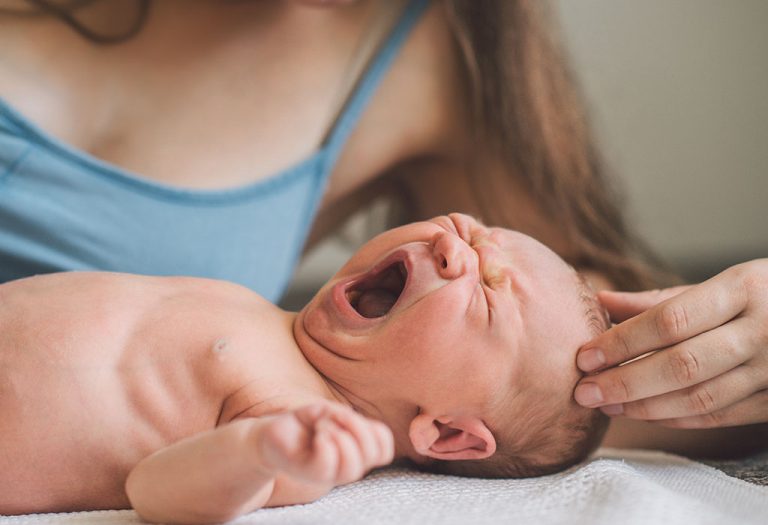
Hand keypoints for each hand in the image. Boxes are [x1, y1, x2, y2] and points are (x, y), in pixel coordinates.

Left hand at [256, 402, 393, 485]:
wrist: (271, 434)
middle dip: (358, 428)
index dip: (376, 433)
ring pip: (353, 467)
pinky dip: (324, 440)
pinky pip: (328, 462)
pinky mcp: (309, 474)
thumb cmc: (302, 423)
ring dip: (340, 436)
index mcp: (355, 451)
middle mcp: (346, 465)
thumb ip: (345, 417)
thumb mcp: (328, 411)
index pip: (384, 450)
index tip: (351, 419)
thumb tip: (353, 422)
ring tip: (322, 428)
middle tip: (334, 418)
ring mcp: (328, 473)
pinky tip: (315, 435)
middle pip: (374, 456)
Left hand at [574, 259, 767, 428]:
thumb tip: (600, 301)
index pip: (671, 320)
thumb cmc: (766, 295)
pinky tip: (643, 414)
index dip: (623, 341)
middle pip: (682, 364)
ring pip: (700, 397)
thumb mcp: (724, 284)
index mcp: (745, 288)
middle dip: (625, 381)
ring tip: (605, 404)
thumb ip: (663, 298)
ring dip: (645, 406)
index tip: (584, 355)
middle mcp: (764, 330)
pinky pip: (721, 416)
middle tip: (583, 391)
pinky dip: (676, 418)